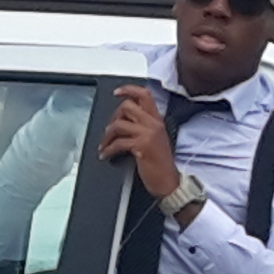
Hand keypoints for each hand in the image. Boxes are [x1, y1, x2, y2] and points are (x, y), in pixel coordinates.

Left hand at [99, 84, 177, 200]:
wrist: (169, 183)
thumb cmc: (161, 164)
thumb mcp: (154, 140)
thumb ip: (142, 127)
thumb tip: (122, 121)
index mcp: (157, 120)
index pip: (145, 95)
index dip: (129, 90)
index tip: (117, 92)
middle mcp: (153, 124)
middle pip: (127, 106)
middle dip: (113, 117)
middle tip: (109, 130)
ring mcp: (148, 134)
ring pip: (119, 123)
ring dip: (107, 135)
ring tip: (104, 145)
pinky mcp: (142, 146)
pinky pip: (118, 142)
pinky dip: (108, 149)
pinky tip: (106, 154)